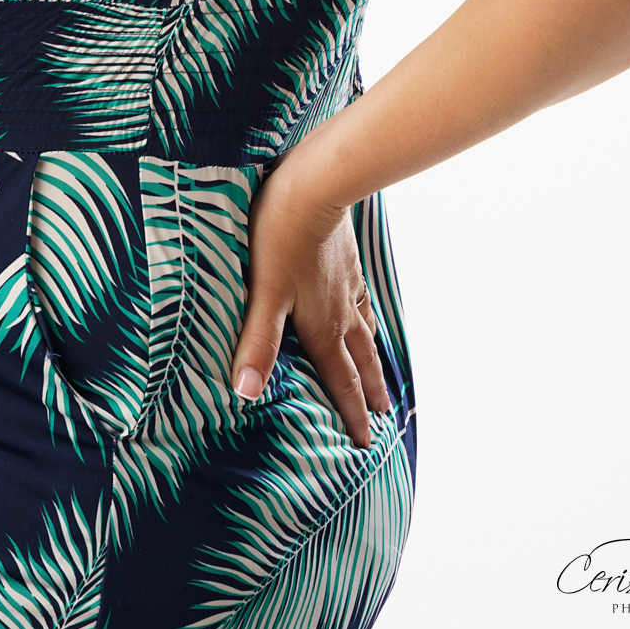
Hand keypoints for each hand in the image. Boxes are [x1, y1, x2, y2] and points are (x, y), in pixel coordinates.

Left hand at [231, 156, 391, 448]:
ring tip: (382, 378)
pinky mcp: (347, 260)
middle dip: (368, 394)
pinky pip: (362, 300)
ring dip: (373, 360)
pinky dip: (368, 318)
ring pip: (365, 331)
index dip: (351, 414)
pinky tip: (366, 314)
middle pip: (359, 362)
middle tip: (384, 420)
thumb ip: (257, 343)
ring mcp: (347, 285)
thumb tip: (245, 394)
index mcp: (322, 326)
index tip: (366, 445)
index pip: (340, 381)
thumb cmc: (281, 235)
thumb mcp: (264, 292)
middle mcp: (341, 312)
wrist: (315, 183)